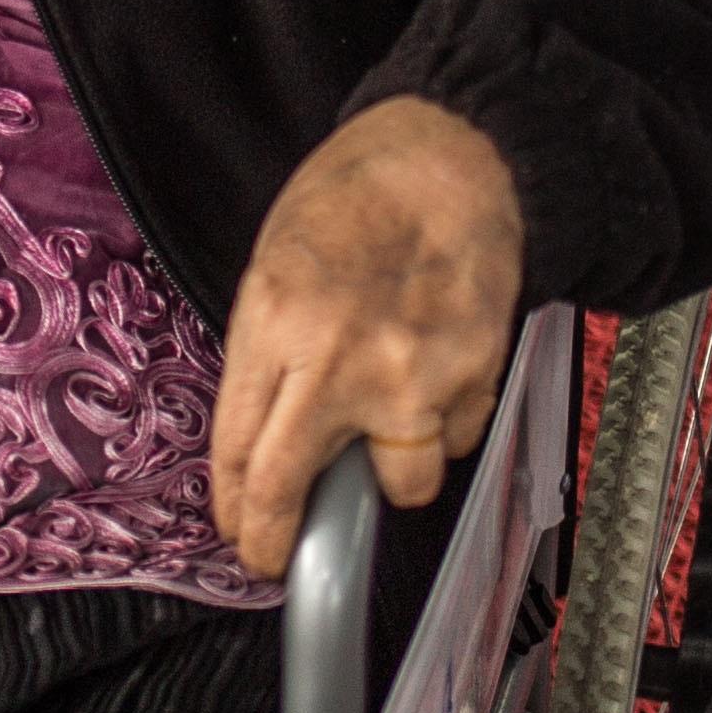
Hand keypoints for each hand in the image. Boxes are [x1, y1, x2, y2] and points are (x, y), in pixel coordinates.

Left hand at [206, 98, 526, 575]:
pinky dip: (445, 426)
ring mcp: (414, 376)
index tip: (239, 531)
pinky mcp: (474, 376)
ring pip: (401, 483)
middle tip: (273, 555)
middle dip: (275, 539)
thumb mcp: (275, 263)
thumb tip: (263, 436)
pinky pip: (457, 439)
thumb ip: (268, 353)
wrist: (456, 157)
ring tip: (387, 422)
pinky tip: (437, 377)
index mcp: (274, 323)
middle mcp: (340, 362)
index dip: (236, 508)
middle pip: (292, 487)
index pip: (240, 449)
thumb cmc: (358, 196)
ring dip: (390, 470)